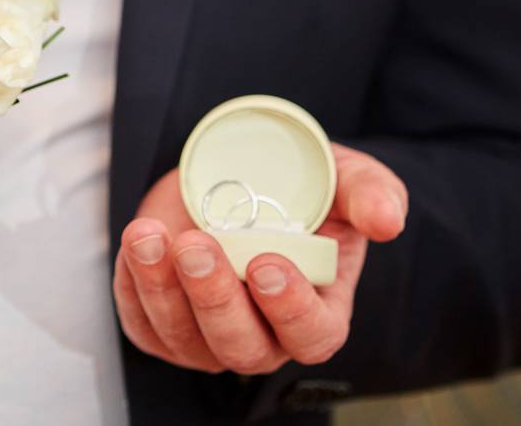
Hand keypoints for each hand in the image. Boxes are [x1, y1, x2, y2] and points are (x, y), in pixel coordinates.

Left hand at [113, 144, 405, 374]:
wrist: (236, 175)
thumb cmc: (301, 187)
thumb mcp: (343, 178)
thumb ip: (370, 195)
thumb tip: (388, 221)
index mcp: (317, 312)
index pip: (310, 336)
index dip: (290, 309)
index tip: (266, 264)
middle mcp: (263, 336)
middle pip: (241, 345)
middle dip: (216, 299)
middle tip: (198, 247)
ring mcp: (207, 337)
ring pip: (183, 336)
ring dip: (162, 288)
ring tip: (148, 236)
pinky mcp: (160, 324)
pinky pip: (141, 321)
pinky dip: (132, 284)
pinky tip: (136, 243)